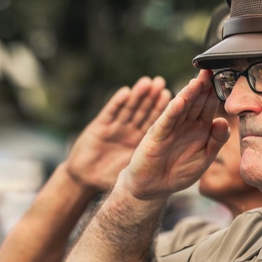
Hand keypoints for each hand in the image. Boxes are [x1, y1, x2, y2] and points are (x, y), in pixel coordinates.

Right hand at [65, 76, 169, 190]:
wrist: (85, 179)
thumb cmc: (107, 177)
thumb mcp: (132, 171)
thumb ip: (148, 162)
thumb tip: (177, 164)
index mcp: (138, 140)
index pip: (154, 122)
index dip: (162, 110)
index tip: (175, 97)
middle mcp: (128, 130)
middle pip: (142, 111)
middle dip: (151, 97)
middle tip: (161, 82)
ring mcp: (114, 127)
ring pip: (128, 108)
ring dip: (137, 95)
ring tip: (147, 82)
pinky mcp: (99, 127)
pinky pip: (110, 113)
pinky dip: (117, 102)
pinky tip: (126, 92)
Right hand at [120, 71, 229, 200]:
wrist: (154, 187)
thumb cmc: (179, 172)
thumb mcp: (204, 159)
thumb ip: (216, 141)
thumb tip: (224, 121)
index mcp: (200, 127)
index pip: (209, 105)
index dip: (216, 92)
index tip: (226, 78)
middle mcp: (185, 123)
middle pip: (196, 100)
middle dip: (204, 86)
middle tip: (212, 69)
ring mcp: (170, 127)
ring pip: (182, 106)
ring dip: (189, 93)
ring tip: (198, 80)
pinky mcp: (157, 135)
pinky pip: (166, 121)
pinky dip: (173, 110)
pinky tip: (180, 100)